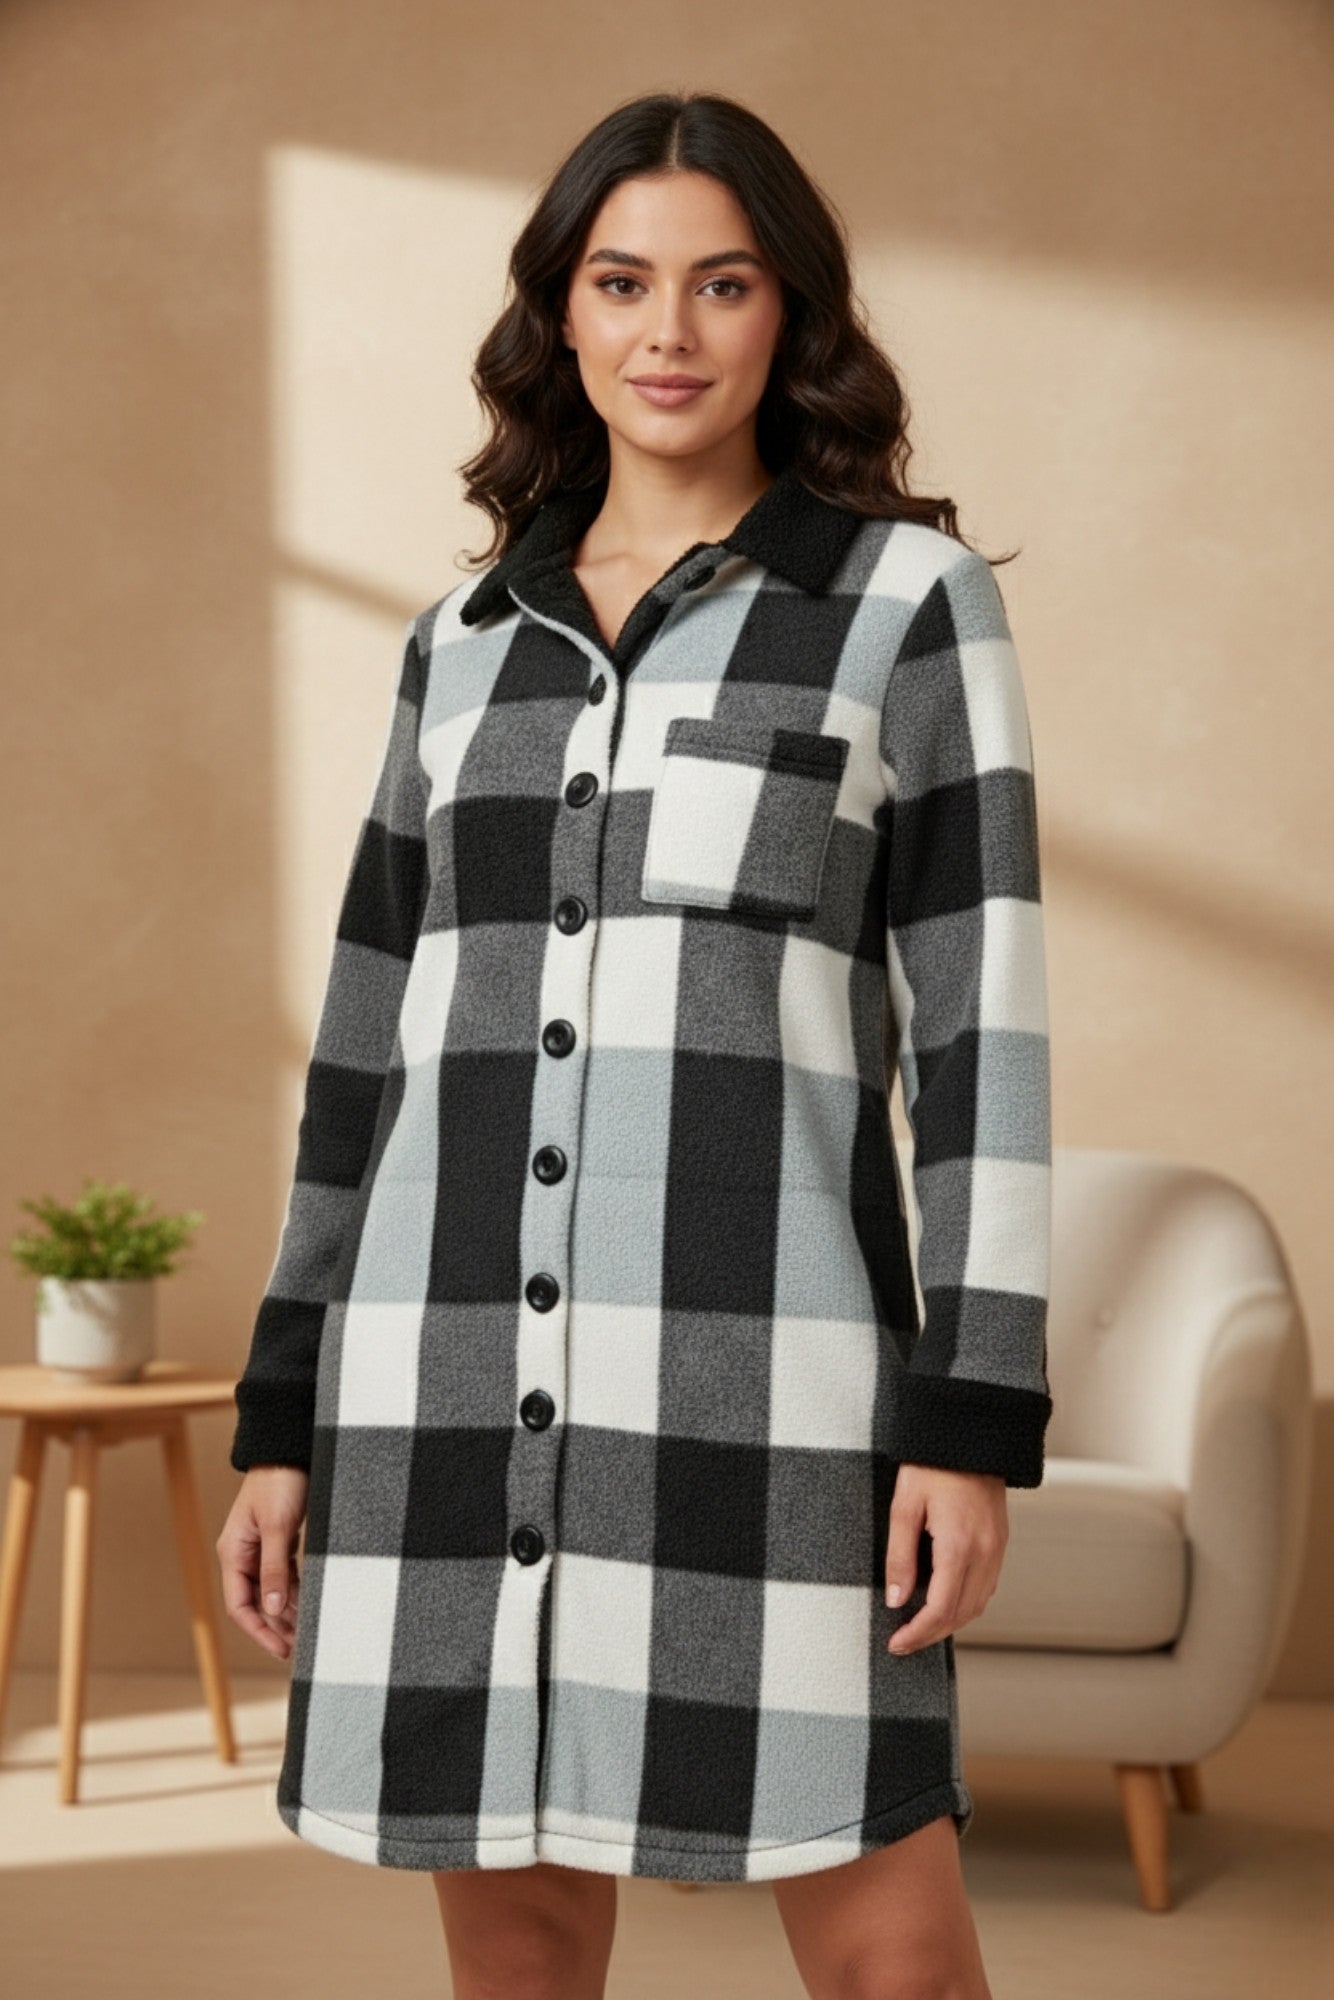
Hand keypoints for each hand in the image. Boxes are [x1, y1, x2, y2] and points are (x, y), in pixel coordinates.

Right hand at [216, 1465, 308, 1660]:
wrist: (289, 1450)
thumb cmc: (280, 1482)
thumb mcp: (278, 1528)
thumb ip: (275, 1569)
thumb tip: (275, 1610)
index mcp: (233, 1553)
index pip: (240, 1606)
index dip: (260, 1631)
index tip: (281, 1649)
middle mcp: (243, 1555)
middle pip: (256, 1602)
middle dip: (276, 1627)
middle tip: (300, 1648)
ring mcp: (260, 1548)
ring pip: (272, 1591)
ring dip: (288, 1611)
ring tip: (308, 1631)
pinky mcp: (278, 1540)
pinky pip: (284, 1575)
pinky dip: (295, 1591)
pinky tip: (309, 1604)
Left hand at [883, 1463, 1006, 1655]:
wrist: (970, 1435)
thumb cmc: (932, 1465)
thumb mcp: (904, 1506)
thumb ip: (900, 1556)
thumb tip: (896, 1600)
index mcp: (958, 1546)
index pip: (940, 1609)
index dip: (917, 1633)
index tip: (895, 1643)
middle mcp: (985, 1553)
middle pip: (961, 1614)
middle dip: (932, 1635)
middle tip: (903, 1641)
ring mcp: (997, 1548)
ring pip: (978, 1604)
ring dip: (950, 1622)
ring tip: (920, 1626)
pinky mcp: (1000, 1541)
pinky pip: (986, 1586)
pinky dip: (966, 1603)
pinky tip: (945, 1600)